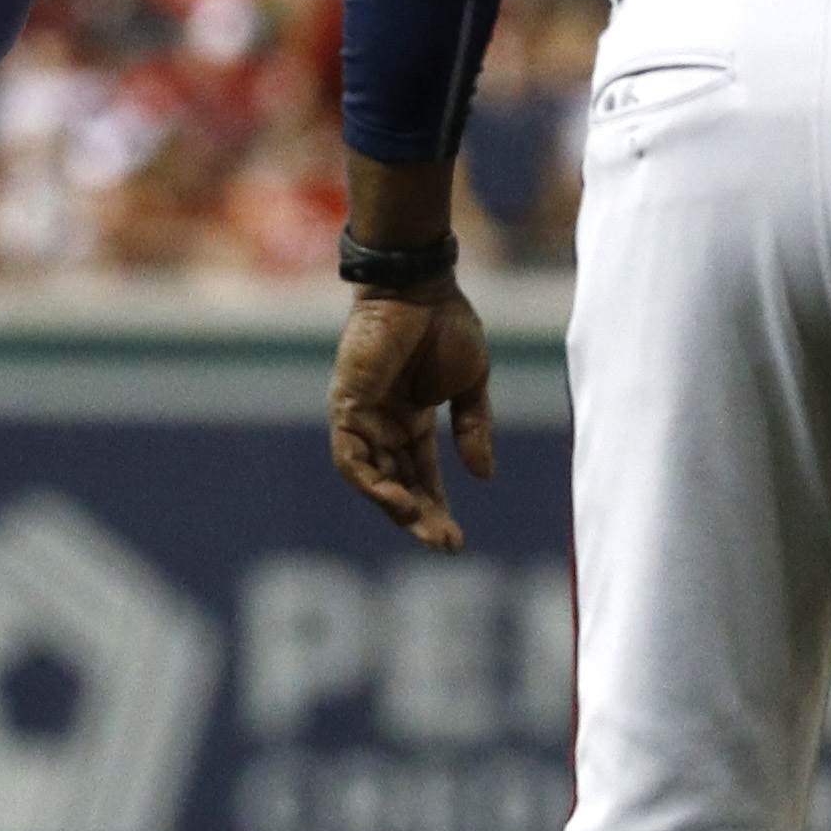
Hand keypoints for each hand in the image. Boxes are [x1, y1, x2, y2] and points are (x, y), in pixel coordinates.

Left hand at [328, 283, 494, 554]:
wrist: (421, 285)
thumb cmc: (447, 323)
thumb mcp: (471, 384)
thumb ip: (474, 428)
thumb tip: (483, 476)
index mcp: (412, 420)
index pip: (420, 476)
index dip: (436, 507)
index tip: (455, 539)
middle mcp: (383, 424)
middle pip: (397, 484)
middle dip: (420, 516)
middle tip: (445, 545)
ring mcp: (362, 416)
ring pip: (372, 478)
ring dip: (396, 507)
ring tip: (424, 527)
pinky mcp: (347, 405)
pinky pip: (351, 457)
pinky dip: (371, 482)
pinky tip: (396, 501)